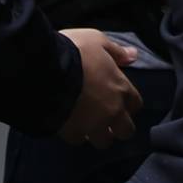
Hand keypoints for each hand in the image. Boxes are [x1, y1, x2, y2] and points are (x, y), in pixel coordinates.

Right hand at [56, 28, 141, 147]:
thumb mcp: (97, 41)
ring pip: (104, 141)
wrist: (47, 70)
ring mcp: (93, 125)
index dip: (128, 104)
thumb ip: (116, 51)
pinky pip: (78, 139)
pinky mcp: (73, 133)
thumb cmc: (75, 51)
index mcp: (121, 89)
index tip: (119, 100)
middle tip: (106, 118)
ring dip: (98, 134)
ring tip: (87, 126)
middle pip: (126, 131)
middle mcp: (112, 111)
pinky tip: (69, 125)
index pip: (136, 105)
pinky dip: (75, 134)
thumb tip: (134, 56)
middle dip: (118, 126)